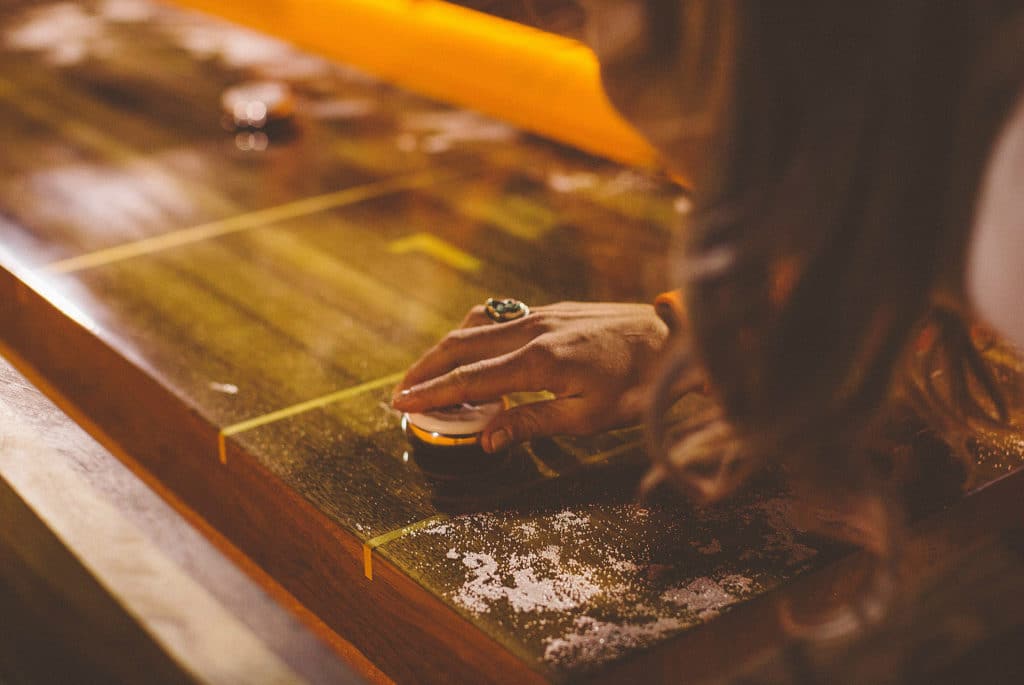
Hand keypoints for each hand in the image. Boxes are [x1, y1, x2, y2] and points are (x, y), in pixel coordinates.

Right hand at [392, 301, 671, 452]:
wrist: (674, 340)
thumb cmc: (636, 386)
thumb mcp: (588, 417)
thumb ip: (532, 424)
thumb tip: (486, 439)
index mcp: (538, 361)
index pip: (470, 379)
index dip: (432, 393)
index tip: (401, 403)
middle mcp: (533, 331)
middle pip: (461, 346)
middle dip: (426, 370)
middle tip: (400, 393)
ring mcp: (541, 315)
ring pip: (476, 328)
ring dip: (444, 350)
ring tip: (425, 373)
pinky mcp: (552, 310)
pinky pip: (497, 319)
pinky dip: (471, 335)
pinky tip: (469, 348)